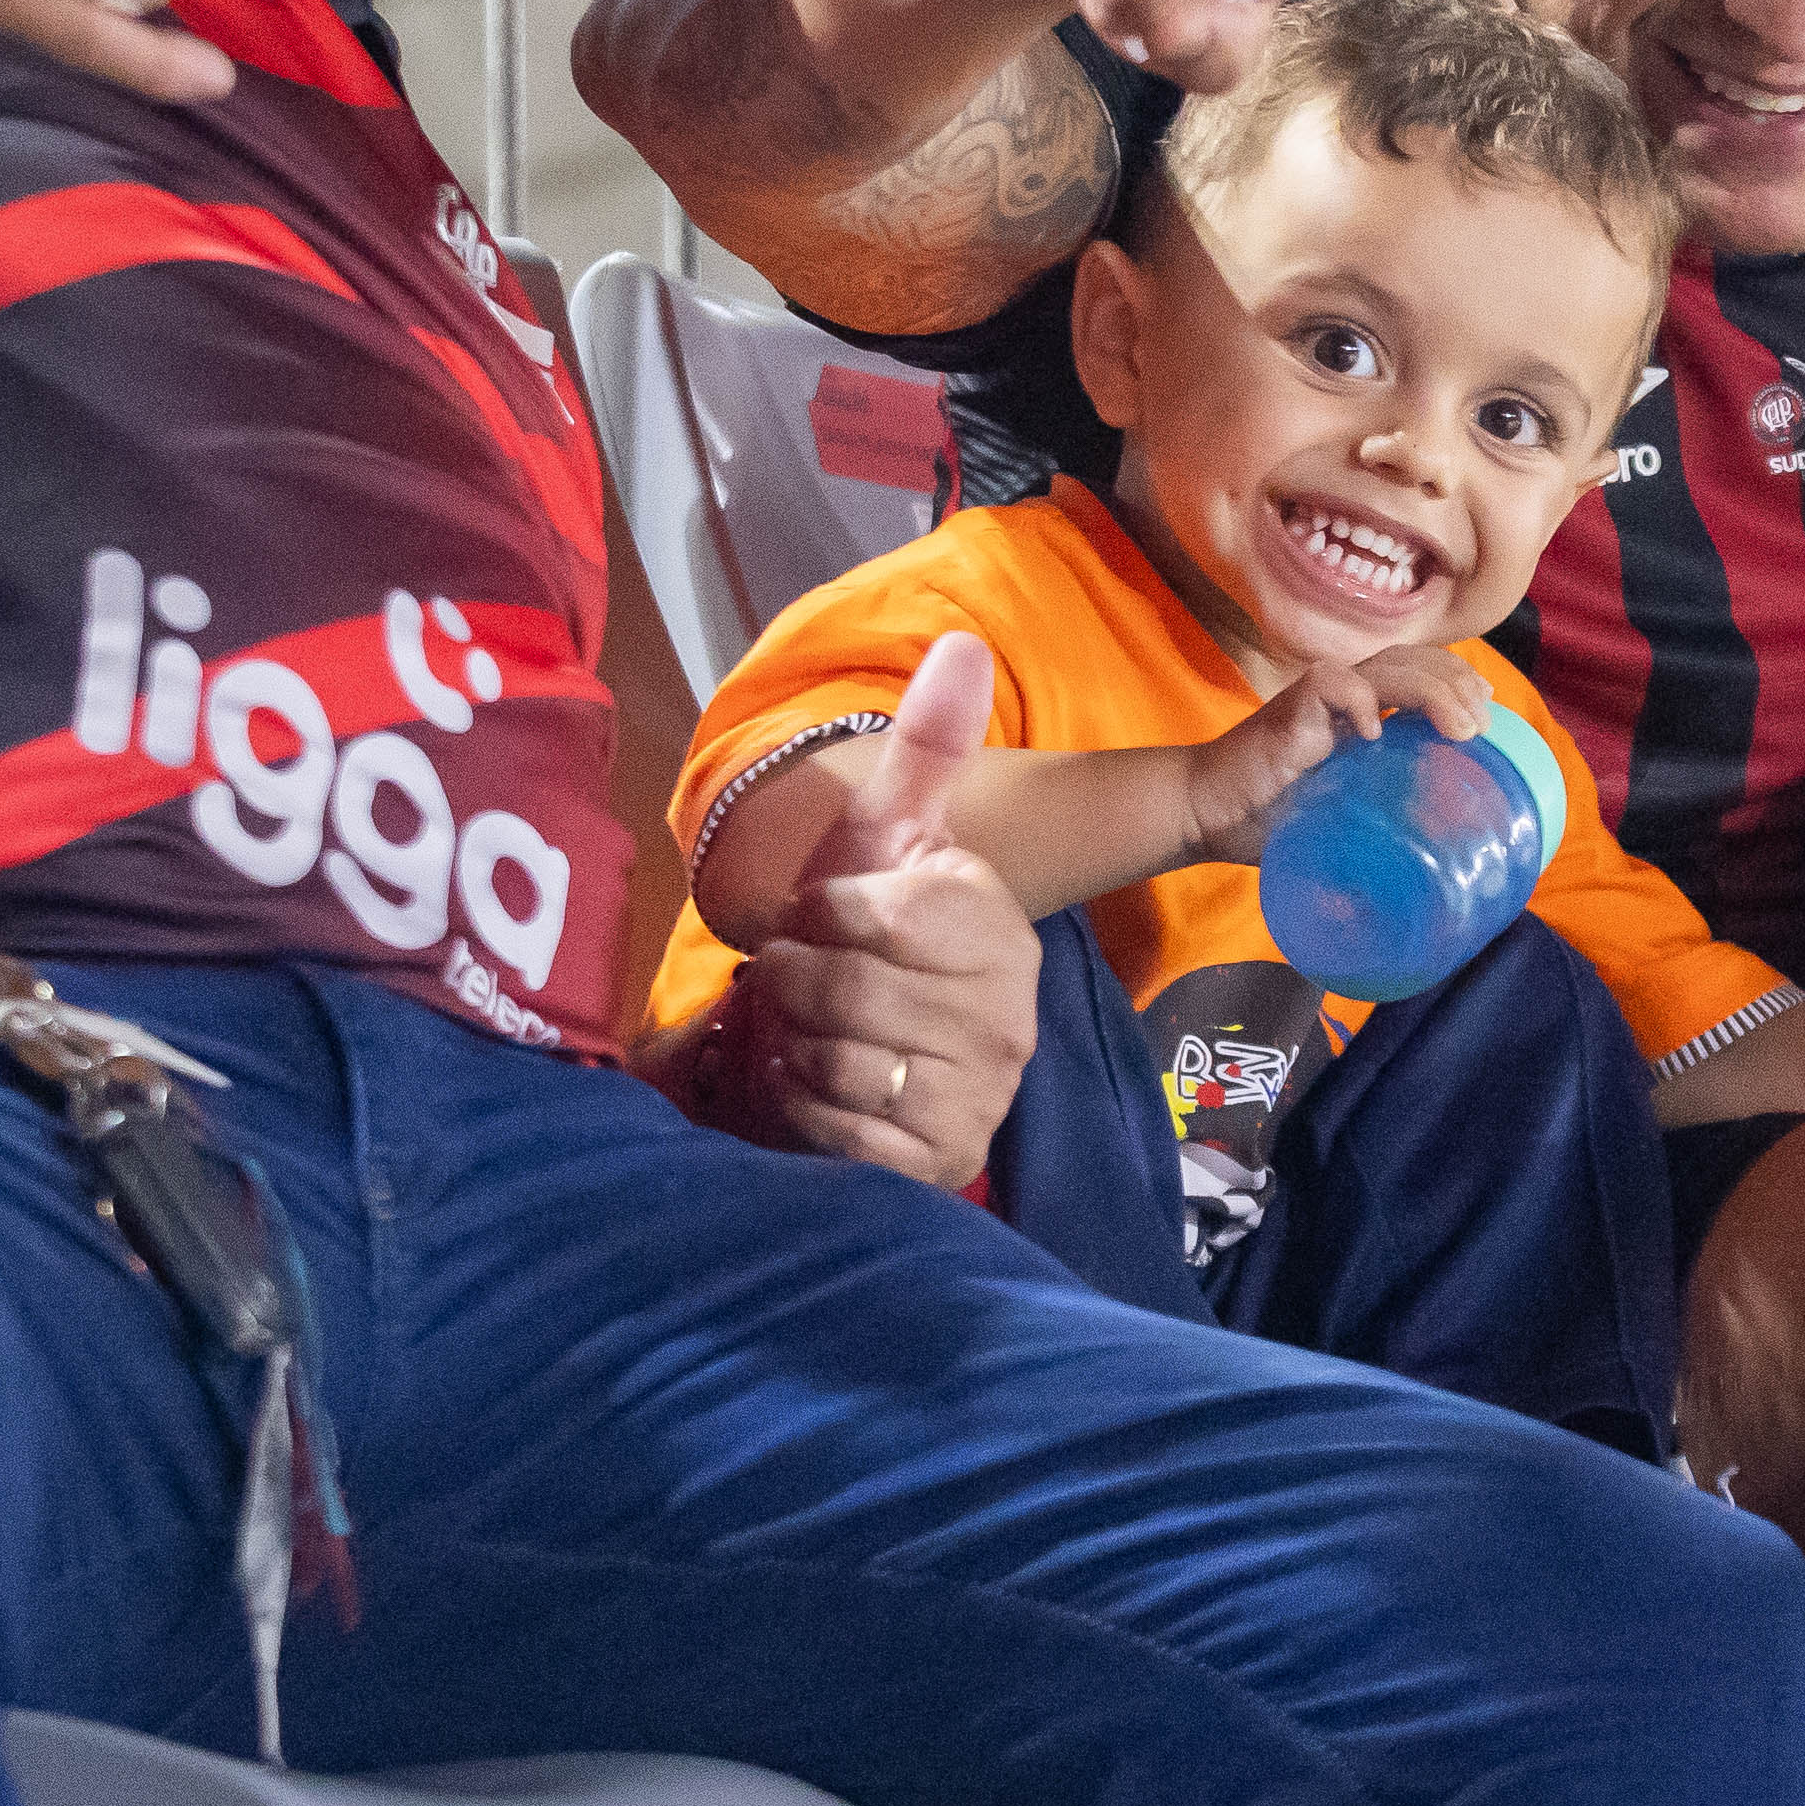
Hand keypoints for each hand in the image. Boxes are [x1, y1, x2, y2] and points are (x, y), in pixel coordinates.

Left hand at [708, 636, 1035, 1188]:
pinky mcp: (942, 1161)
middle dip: (796, 986)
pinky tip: (821, 1091)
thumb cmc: (865, 937)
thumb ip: (923, 746)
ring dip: (796, 1047)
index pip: (876, 911)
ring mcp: (982, 1093)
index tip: (827, 918)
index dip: (822, 913)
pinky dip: (804, 1109)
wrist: (855, 1051)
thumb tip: (963, 644)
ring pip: (839, 1057)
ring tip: (814, 1036)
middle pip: (847, 988)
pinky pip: (839, 1127)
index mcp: (997, 928)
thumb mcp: (882, 837)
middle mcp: (1008, 1015)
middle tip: (803, 986)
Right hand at [1180, 640, 1504, 862]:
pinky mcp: (1286, 713)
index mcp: (1356, 713)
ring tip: (1459, 727)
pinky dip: (1358, 701)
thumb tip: (1433, 856)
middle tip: (1483, 724)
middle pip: (1411, 661)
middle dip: (1456, 683)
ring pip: (1384, 667)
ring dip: (1429, 690)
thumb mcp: (1339, 815)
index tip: (1488, 709)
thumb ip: (1378, 815)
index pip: (1416, 671)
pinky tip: (1374, 733)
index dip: (1456, 679)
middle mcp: (1340, 697)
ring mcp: (1313, 700)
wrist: (1203, 813)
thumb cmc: (1269, 818)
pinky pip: (1328, 684)